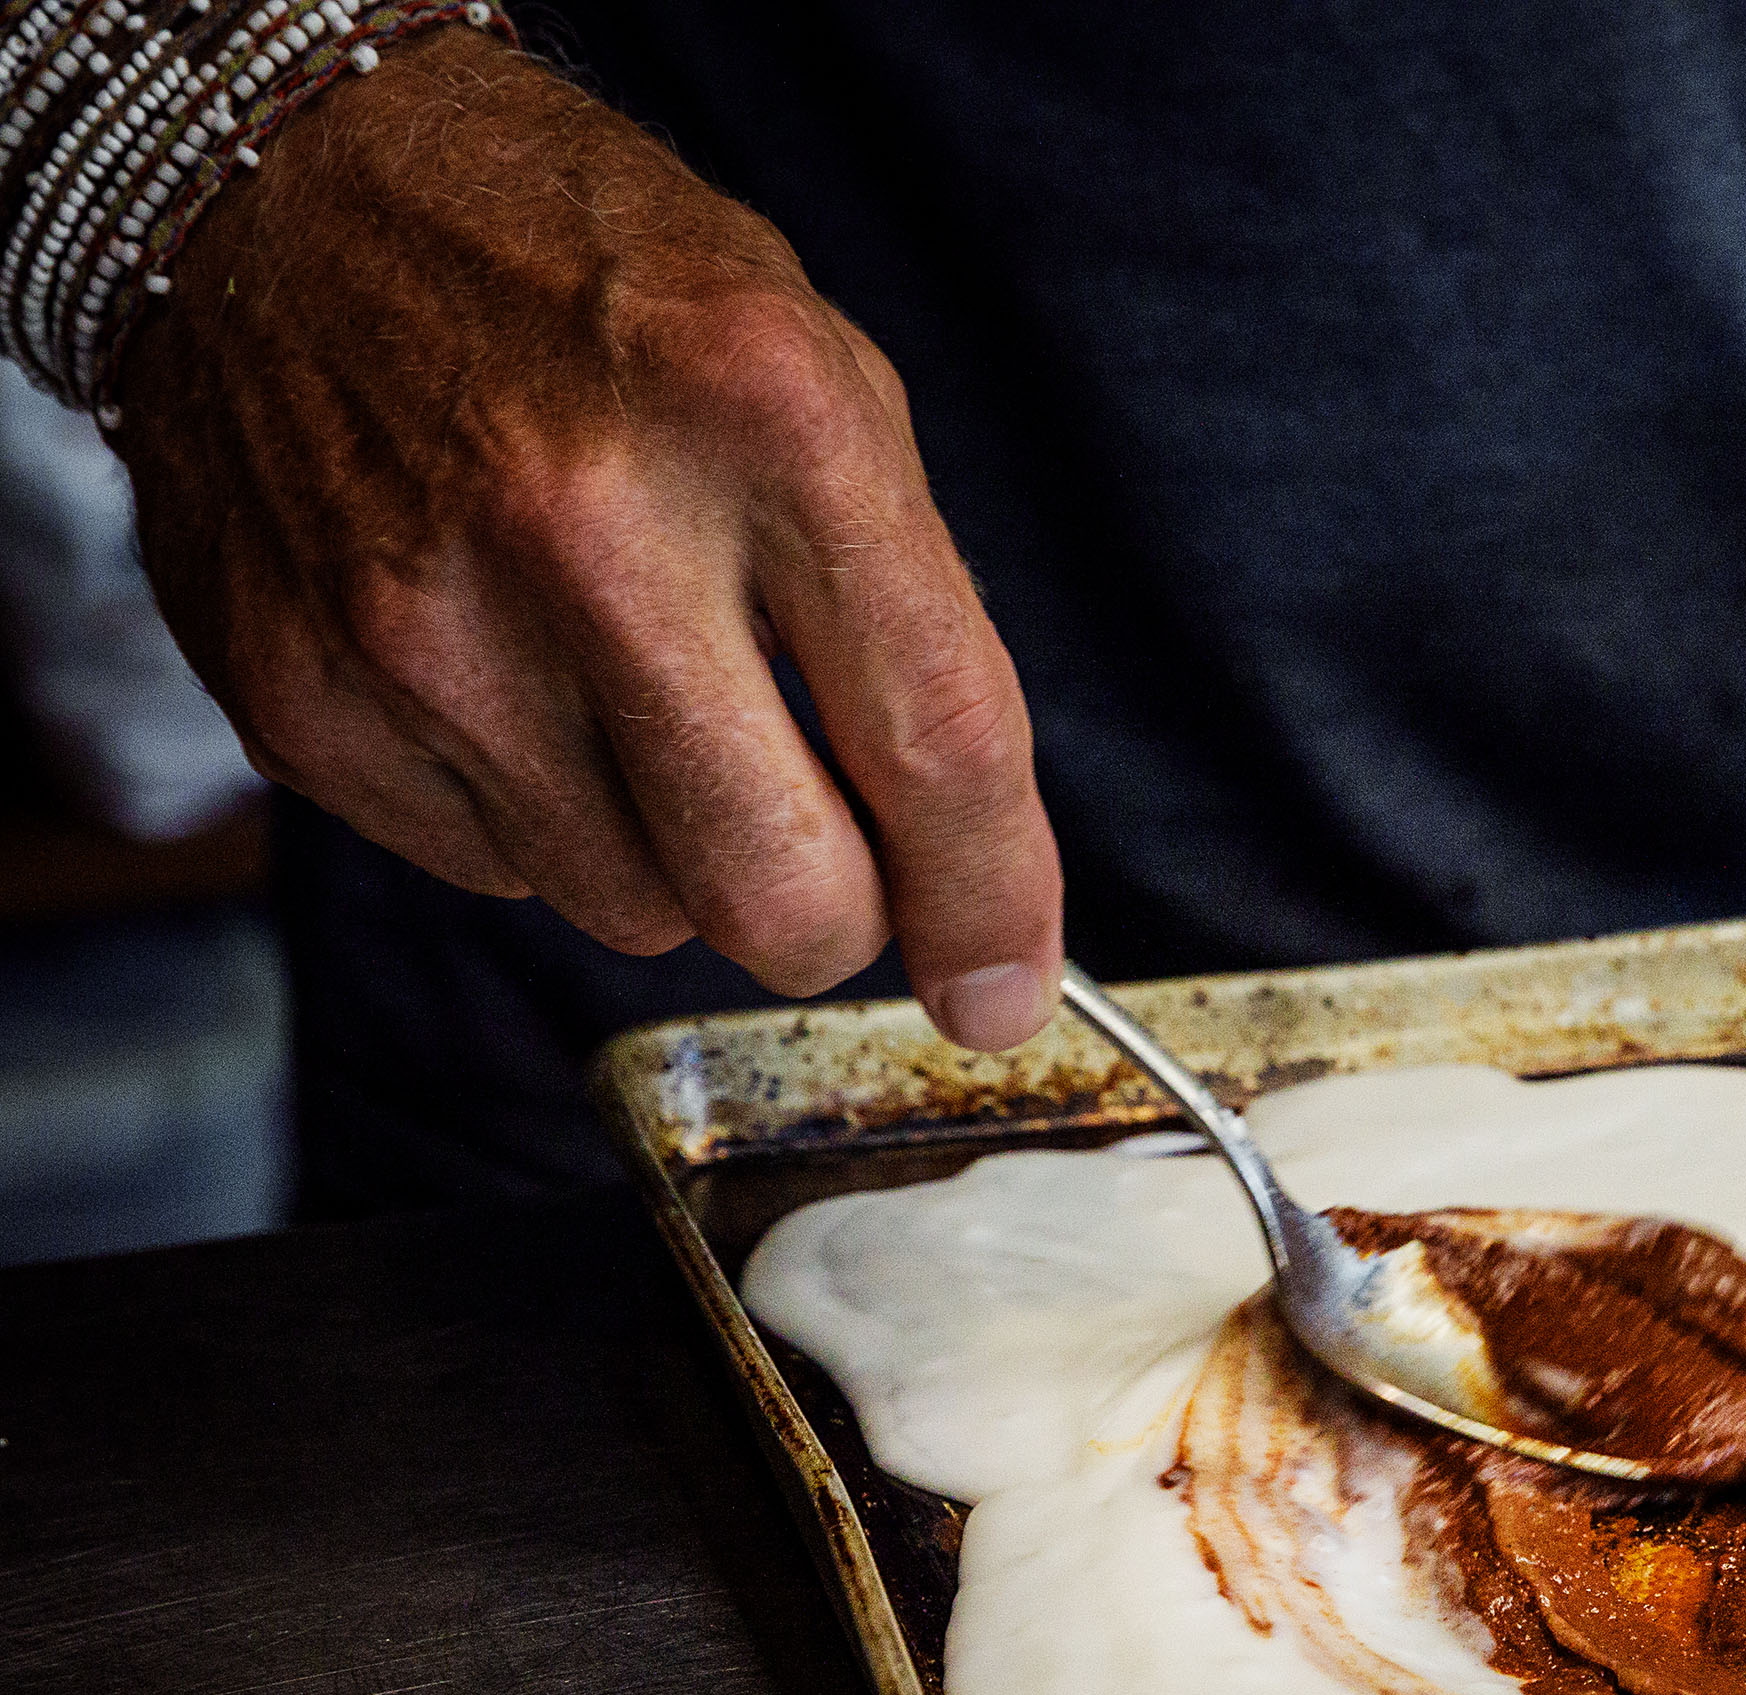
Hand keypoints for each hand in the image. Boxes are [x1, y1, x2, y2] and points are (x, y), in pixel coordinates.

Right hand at [113, 32, 1062, 1048]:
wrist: (277, 189)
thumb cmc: (587, 286)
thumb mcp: (817, 381)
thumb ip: (911, 624)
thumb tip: (970, 885)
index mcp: (765, 416)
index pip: (938, 745)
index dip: (992, 906)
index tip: (1002, 988)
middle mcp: (590, 523)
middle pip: (782, 897)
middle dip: (831, 916)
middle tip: (822, 848)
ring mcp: (426, 623)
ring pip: (636, 910)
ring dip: (670, 849)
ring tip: (625, 687)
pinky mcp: (307, 701)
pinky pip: (495, 873)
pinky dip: (532, 815)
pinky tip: (507, 674)